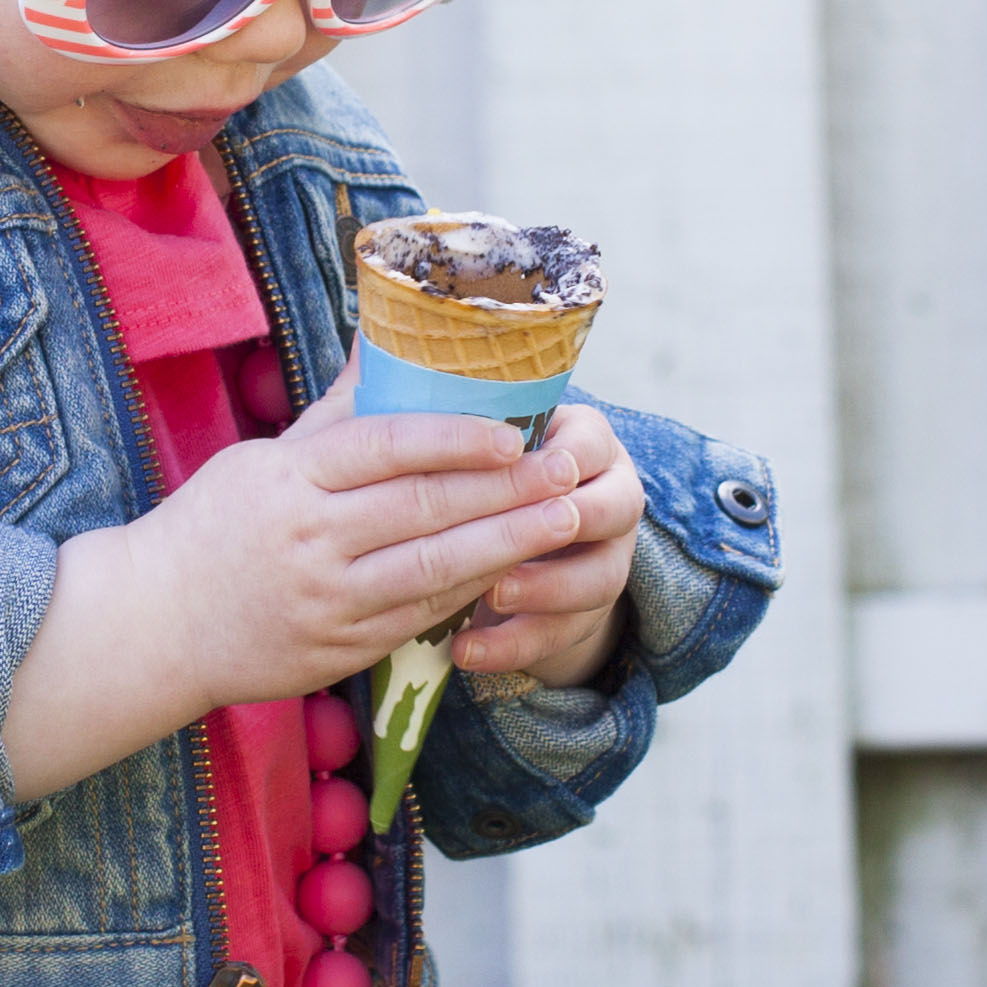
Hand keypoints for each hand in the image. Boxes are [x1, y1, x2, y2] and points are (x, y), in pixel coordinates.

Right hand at [1, 374, 590, 802]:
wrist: (153, 626)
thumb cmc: (212, 527)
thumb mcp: (261, 460)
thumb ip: (335, 411)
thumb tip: (382, 339)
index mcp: (289, 479)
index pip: (385, 447)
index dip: (455, 438)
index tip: (513, 430)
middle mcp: (310, 540)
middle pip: (424, 509)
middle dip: (505, 490)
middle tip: (565, 470)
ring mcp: (326, 601)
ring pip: (433, 568)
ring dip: (508, 544)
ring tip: (562, 520)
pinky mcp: (338, 649)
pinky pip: (419, 616)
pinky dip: (469, 590)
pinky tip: (511, 569)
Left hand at [446, 401, 640, 693]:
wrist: (516, 536)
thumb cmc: (473, 468)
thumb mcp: (460, 431)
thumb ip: (429, 391)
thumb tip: (374, 333)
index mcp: (584, 439)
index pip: (589, 441)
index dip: (556, 457)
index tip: (510, 462)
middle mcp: (610, 493)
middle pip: (611, 509)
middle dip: (552, 526)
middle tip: (507, 538)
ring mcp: (608, 556)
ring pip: (600, 578)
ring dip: (543, 590)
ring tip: (491, 597)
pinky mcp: (587, 611)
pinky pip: (564, 633)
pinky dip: (514, 645)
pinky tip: (465, 652)